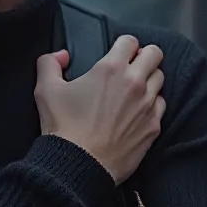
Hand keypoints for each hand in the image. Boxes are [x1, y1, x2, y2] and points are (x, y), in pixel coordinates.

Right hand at [34, 36, 165, 183]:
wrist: (79, 164)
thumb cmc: (63, 127)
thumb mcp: (45, 89)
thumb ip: (49, 63)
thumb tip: (62, 55)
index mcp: (111, 68)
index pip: (130, 41)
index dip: (123, 45)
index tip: (117, 53)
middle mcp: (134, 83)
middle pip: (155, 54)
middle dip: (144, 56)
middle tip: (132, 66)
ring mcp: (147, 105)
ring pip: (160, 79)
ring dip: (149, 79)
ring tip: (135, 89)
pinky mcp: (153, 126)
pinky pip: (161, 105)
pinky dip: (152, 104)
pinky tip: (138, 110)